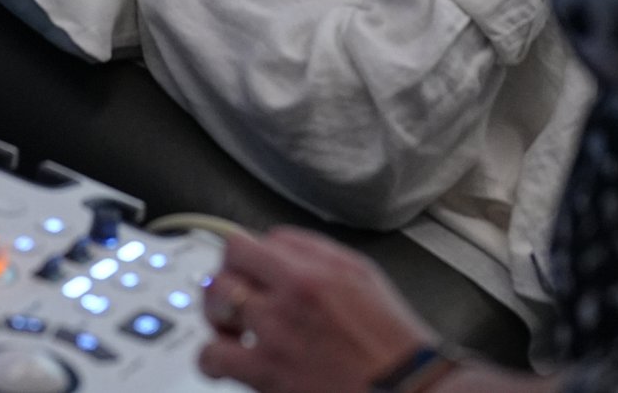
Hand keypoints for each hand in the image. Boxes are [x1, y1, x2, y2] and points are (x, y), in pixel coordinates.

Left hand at [198, 227, 432, 392]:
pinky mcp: (266, 371)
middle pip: (231, 260)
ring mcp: (276, 332)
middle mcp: (293, 293)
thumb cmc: (391, 342)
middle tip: (233, 293)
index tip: (252, 268)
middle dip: (229, 275)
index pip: (261, 239)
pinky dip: (211, 358)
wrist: (406, 388)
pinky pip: (213, 355)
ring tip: (227, 325)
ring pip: (217, 299)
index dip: (252, 254)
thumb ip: (319, 254)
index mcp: (318, 268)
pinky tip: (222, 362)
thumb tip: (282, 246)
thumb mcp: (363, 277)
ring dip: (216, 311)